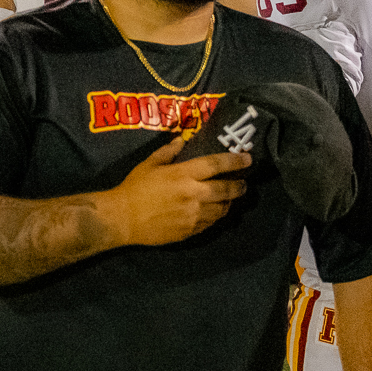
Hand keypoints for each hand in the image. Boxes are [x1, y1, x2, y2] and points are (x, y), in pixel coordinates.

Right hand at [103, 133, 249, 246]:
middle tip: (244, 184)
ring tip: (229, 199)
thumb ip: (168, 152)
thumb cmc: (134, 188)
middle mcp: (193, 194)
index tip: (248, 158)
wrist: (123, 219)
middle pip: (225, 190)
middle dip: (239, 186)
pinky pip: (210, 223)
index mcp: (183, 174)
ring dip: (228, 203)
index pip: (216, 164)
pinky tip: (213, 213)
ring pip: (221, 209)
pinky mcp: (190, 231)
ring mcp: (193, 215)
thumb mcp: (149, 164)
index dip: (235, 161)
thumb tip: (181, 140)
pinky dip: (215, 217)